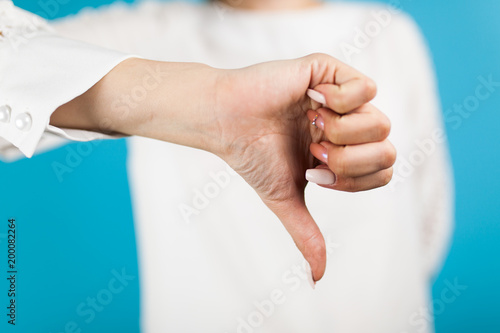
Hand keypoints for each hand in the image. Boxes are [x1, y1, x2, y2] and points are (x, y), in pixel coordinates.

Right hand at [51, 54, 394, 282]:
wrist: (225, 123)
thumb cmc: (252, 157)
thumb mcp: (285, 198)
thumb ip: (306, 234)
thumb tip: (318, 279)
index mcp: (343, 150)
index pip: (383, 171)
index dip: (352, 180)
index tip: (312, 171)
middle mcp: (348, 123)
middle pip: (388, 149)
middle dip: (348, 161)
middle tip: (313, 150)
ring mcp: (342, 96)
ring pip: (381, 121)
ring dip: (341, 133)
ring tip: (310, 125)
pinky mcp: (330, 70)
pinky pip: (366, 87)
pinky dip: (339, 102)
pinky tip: (311, 100)